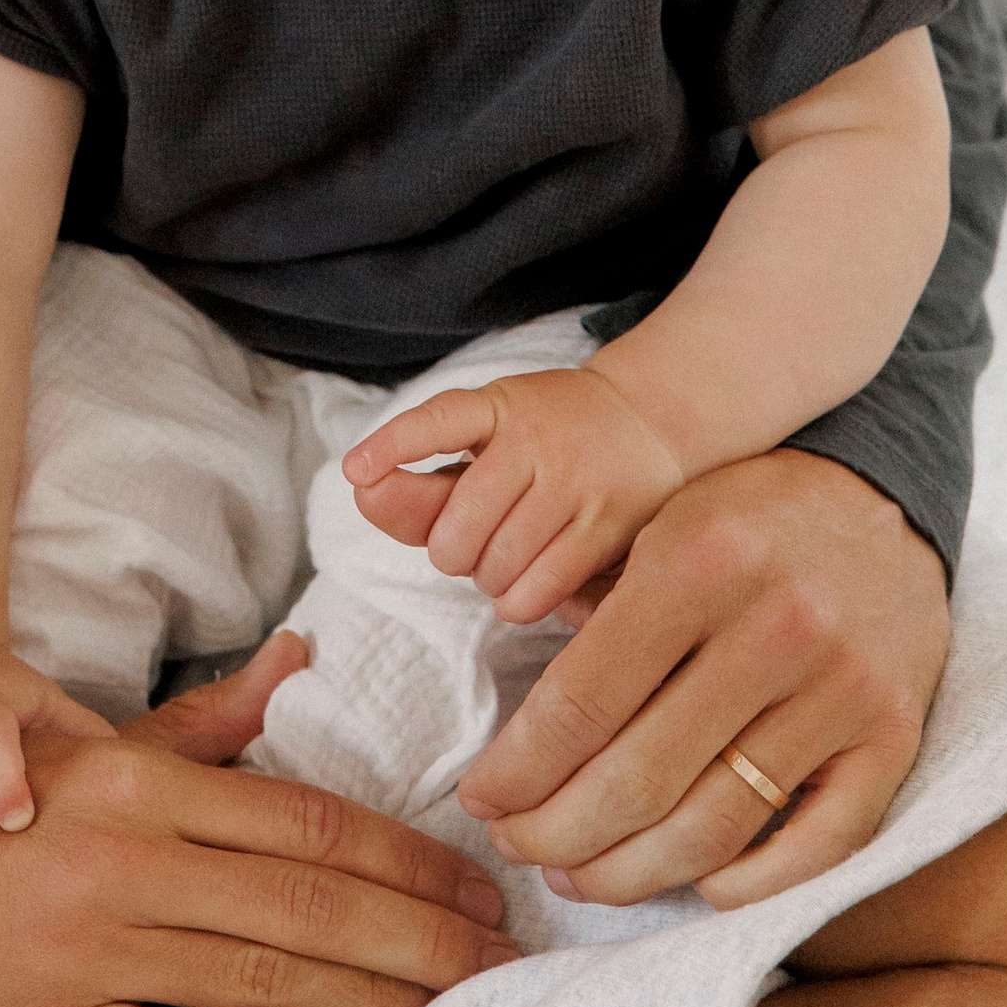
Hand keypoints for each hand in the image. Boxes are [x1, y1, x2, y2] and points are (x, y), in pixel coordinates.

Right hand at [0, 628, 520, 1006]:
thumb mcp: (78, 751)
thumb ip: (197, 726)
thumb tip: (298, 662)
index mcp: (135, 784)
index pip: (304, 822)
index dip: (405, 856)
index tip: (477, 882)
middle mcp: (126, 862)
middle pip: (309, 903)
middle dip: (423, 933)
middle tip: (504, 955)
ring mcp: (95, 954)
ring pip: (270, 978)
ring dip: (382, 998)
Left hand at [345, 366, 684, 623]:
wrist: (650, 420)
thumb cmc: (551, 432)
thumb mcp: (492, 433)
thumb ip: (429, 475)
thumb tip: (362, 490)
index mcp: (498, 405)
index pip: (440, 419)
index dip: (395, 445)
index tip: (356, 471)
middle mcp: (534, 441)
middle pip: (457, 527)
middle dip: (450, 550)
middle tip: (472, 540)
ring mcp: (573, 485)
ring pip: (495, 566)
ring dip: (487, 576)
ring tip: (506, 554)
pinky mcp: (605, 530)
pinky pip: (536, 592)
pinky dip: (517, 601)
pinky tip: (524, 583)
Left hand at [455, 449, 950, 906]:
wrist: (878, 502)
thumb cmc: (743, 516)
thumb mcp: (661, 522)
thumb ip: (596, 611)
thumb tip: (520, 736)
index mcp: (699, 561)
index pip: (583, 700)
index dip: (519, 767)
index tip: (481, 798)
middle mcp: (777, 628)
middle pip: (639, 778)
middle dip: (557, 832)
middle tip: (517, 845)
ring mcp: (842, 691)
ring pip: (714, 827)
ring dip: (630, 871)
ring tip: (578, 876)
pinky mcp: (894, 738)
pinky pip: (817, 846)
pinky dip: (747, 884)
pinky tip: (693, 885)